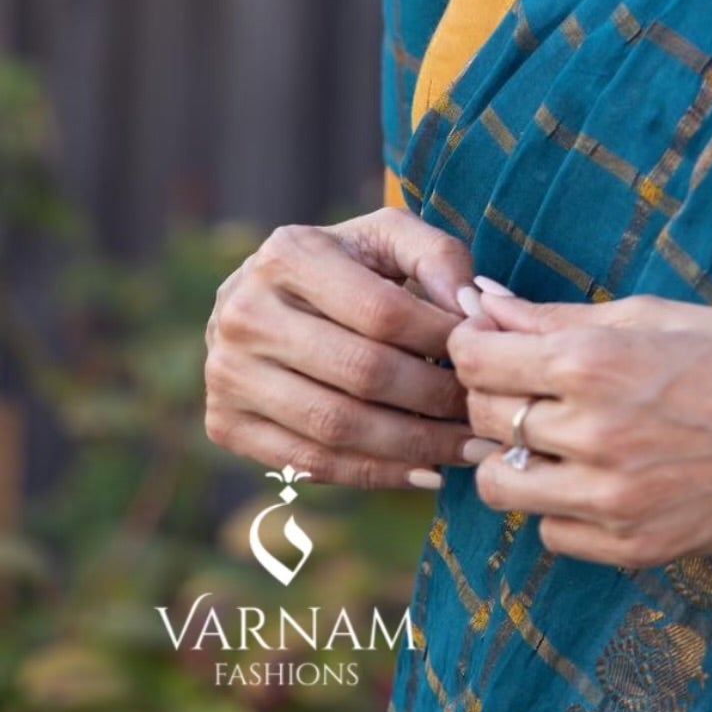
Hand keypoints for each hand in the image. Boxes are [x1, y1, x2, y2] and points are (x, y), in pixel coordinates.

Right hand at [204, 207, 479, 488]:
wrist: (268, 296)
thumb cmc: (349, 264)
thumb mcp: (389, 237)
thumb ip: (438, 257)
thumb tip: (474, 310)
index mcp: (288, 253)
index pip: (383, 312)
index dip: (443, 340)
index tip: (487, 357)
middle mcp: (244, 312)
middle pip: (362, 373)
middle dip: (436, 400)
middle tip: (486, 413)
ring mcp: (226, 372)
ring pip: (336, 427)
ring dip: (414, 447)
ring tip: (469, 448)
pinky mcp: (223, 423)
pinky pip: (309, 463)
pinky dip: (375, 475)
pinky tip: (426, 472)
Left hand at [446, 283, 711, 567]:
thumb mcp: (652, 314)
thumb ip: (557, 316)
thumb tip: (483, 300)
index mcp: (593, 364)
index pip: (476, 359)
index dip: (474, 346)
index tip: (491, 344)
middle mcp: (591, 436)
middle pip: (484, 419)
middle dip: (496, 395)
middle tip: (531, 384)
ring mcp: (609, 501)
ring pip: (501, 486)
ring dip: (515, 457)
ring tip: (555, 436)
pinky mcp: (629, 548)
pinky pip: (550, 533)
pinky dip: (558, 505)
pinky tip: (595, 476)